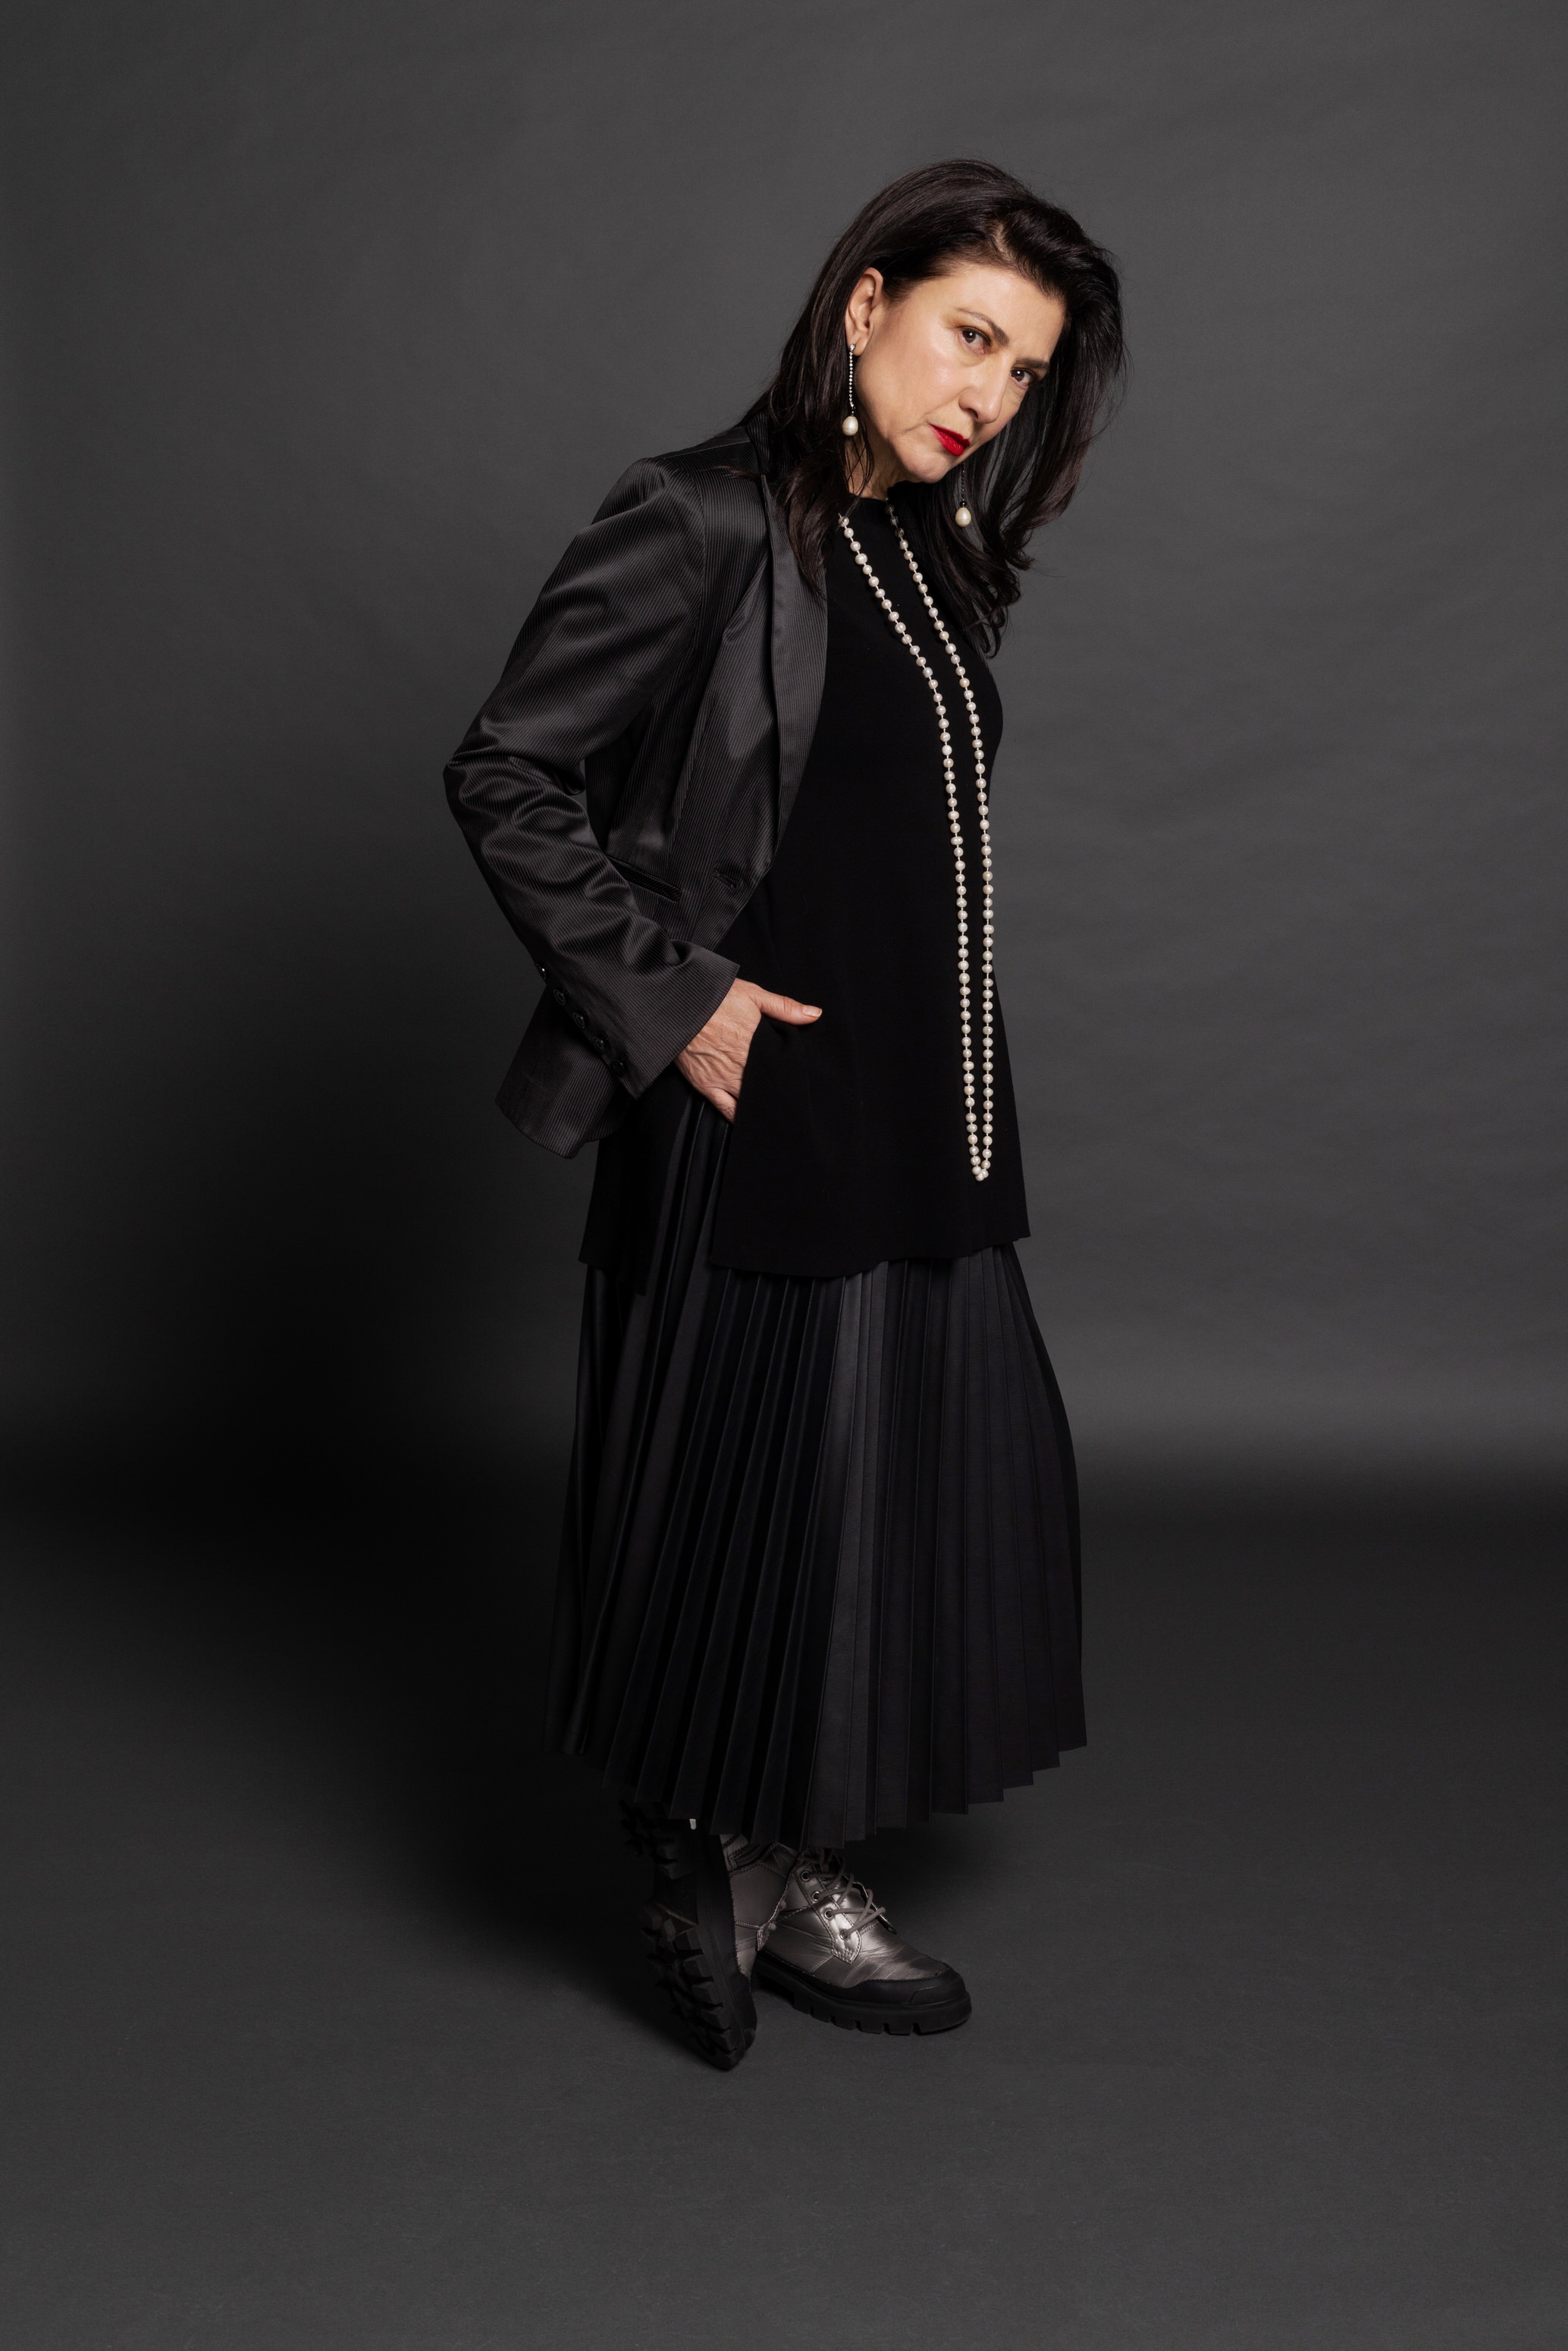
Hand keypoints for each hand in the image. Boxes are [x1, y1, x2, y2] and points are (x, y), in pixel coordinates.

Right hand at [675, 978, 820, 1120]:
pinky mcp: (707, 1086)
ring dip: (762, 1106)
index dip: (792, 1076)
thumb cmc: (713, 997)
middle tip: (790, 1099)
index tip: (800, 1080)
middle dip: (778, 1092)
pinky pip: (727, 1109)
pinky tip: (750, 1122)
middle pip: (768, 1087)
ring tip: (775, 1112)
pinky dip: (740, 1118)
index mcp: (758, 1045)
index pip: (782, 1068)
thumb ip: (784, 1007)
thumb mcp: (753, 994)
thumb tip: (815, 1014)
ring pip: (751, 1101)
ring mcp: (725, 1079)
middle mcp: (744, 1066)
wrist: (676, 1005)